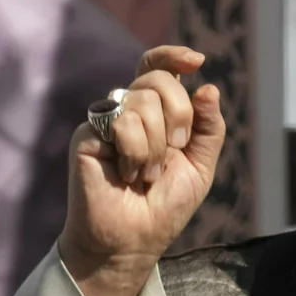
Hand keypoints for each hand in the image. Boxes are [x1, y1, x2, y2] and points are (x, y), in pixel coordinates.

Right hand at [57, 46, 224, 295]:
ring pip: (141, 102)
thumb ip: (208, 128)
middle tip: (174, 150)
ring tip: (145, 175)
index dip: (174, 55)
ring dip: (155, 146)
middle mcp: (128, 111)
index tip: (197, 60)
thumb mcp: (200, 165)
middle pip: (158, 80)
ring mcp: (106, 121)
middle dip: (178, 114)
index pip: (158, 68)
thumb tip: (207, 86)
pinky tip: (126, 175)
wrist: (132, 241)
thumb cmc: (164, 206)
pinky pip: (122, 123)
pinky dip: (136, 152)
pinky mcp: (87, 135)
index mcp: (155, 113)